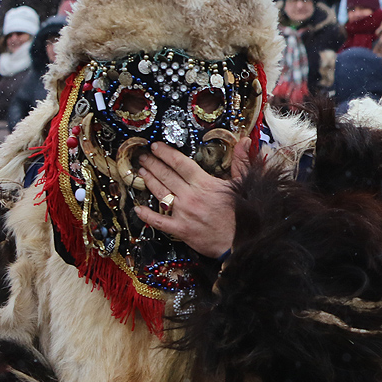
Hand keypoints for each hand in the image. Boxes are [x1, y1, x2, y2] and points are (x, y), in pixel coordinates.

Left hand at [135, 141, 247, 257]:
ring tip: (141, 172)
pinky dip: (146, 215)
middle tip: (143, 157)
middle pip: (167, 176)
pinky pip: (158, 221)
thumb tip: (244, 141)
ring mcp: (183, 213)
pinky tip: (137, 208)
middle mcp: (191, 196)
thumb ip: (241, 160)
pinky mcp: (180, 229)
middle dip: (153, 164)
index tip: (156, 147)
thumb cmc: (244, 213)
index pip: (181, 163)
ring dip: (149, 181)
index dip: (166, 153)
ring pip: (160, 193)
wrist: (241, 241)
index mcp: (205, 184)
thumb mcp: (243, 183)